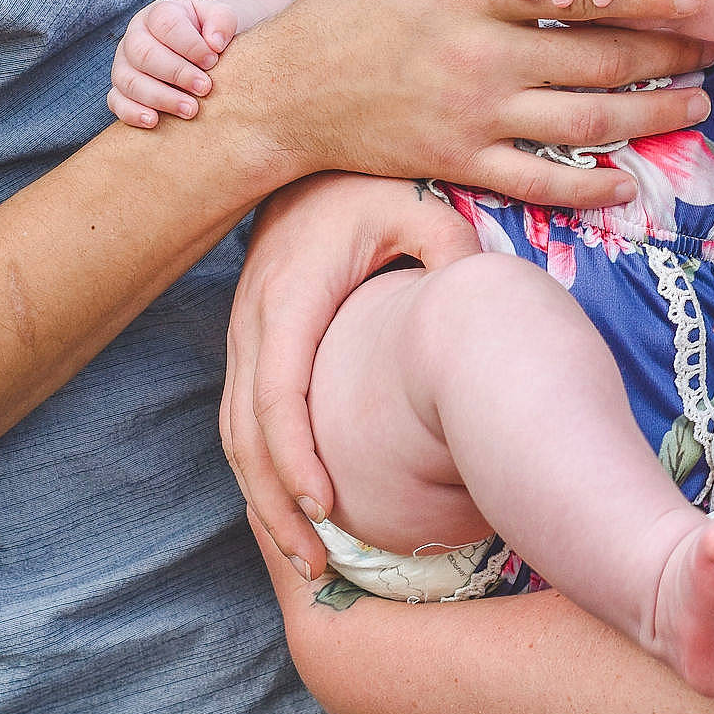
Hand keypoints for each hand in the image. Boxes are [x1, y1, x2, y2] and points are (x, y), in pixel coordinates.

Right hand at [107, 0, 233, 128]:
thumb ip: (222, 21)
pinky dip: (131, 112)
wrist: (197, 45)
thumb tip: (215, 43)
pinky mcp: (120, 88)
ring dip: (160, 97)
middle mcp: (135, 36)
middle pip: (143, 53)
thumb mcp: (219, 17)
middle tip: (205, 88)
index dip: (190, 45)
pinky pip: (115, 100)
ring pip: (128, 80)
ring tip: (190, 110)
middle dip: (176, 73)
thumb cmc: (207, 30)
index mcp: (158, 14)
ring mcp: (124, 63)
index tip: (213, 61)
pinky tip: (154, 121)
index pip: (165, 24)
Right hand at [222, 172, 480, 571]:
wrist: (302, 147)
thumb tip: (480, 293)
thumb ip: (449, 246)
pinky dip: (260, 470)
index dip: (296, 457)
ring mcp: (244, 332)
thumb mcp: (415, 202)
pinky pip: (241, 419)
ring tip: (304, 557)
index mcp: (292, 297)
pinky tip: (292, 509)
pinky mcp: (249, 339)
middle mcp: (254, 321)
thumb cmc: (366, 181)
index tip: (325, 506)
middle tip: (315, 566)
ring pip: (233, 435)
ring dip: (262, 499)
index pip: (280, 394)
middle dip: (274, 505)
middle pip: (245, 435)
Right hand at [231, 0, 713, 207]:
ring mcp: (472, 116)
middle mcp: (480, 55)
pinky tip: (629, 180)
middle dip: (669, 55)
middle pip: (600, 59)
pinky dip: (592, 186)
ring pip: (587, 123)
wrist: (284, 91)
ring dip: (652, 116)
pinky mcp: (458, 163)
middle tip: (710, 50)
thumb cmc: (352, 10)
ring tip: (692, 106)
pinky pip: (541, 182)